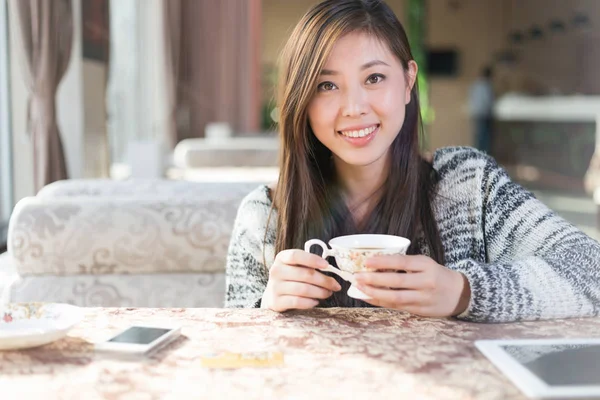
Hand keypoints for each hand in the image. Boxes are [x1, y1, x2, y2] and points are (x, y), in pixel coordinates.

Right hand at [261, 249, 341, 311]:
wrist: (273, 294)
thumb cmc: (291, 278)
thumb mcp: (296, 266)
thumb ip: (310, 265)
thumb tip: (330, 270)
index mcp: (282, 258)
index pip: (296, 255)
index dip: (312, 259)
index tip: (326, 265)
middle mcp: (276, 271)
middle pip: (305, 274)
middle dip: (324, 280)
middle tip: (335, 285)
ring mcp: (275, 287)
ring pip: (303, 289)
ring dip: (320, 292)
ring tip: (328, 293)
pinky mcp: (276, 302)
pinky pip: (297, 302)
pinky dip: (309, 302)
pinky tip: (316, 301)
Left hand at [354, 255, 470, 316]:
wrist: (460, 294)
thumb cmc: (436, 275)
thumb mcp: (425, 263)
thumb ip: (404, 263)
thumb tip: (376, 262)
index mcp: (427, 266)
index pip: (402, 262)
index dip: (383, 262)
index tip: (366, 261)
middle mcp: (426, 282)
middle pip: (397, 281)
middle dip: (374, 279)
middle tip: (357, 276)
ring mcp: (423, 298)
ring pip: (395, 297)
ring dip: (374, 293)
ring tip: (359, 287)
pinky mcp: (420, 311)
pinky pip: (397, 307)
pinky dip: (381, 302)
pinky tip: (368, 297)